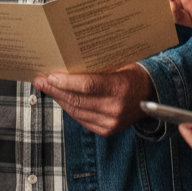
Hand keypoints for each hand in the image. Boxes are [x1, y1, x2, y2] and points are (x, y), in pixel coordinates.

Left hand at [34, 64, 151, 135]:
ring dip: (59, 99)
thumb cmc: (133, 74)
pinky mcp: (106, 130)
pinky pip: (80, 118)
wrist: (151, 94)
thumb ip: (96, 65)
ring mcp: (110, 122)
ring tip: (47, 88)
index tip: (49, 75)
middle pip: (77, 99)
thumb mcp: (119, 63)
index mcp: (120, 87)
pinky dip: (69, 108)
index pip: (87, 85)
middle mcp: (115, 108)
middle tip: (40, 80)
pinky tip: (61, 98)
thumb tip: (67, 60)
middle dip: (55, 89)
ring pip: (76, 111)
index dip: (65, 81)